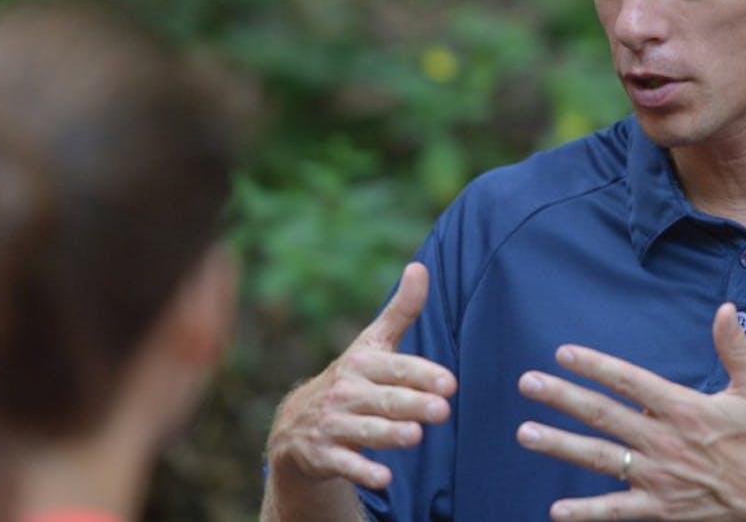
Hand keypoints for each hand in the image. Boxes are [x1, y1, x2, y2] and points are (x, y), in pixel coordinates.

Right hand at [266, 262, 456, 489]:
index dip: (422, 375)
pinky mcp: (324, 454)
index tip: (449, 383)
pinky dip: (363, 471)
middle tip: (442, 410)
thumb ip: (401, 310)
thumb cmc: (351, 378)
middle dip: (413, 405)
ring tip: (416, 436)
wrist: (295, 424)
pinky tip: (384, 478)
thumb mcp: (372, 344)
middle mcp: (347, 392)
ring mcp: (334, 424)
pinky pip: (345, 464)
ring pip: (366, 431)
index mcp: (363, 363)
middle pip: (386, 400)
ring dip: (390, 435)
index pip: (397, 369)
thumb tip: (420, 267)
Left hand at [515, 302, 745, 521]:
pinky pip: (616, 511)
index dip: (594, 365)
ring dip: (560, 445)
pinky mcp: (662, 509)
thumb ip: (735, 348)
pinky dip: (586, 512)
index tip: (563, 353)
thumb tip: (724, 309)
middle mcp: (665, 442)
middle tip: (527, 383)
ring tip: (525, 433)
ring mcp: (660, 478)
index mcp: (685, 409)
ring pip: (600, 459)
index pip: (629, 381)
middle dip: (562, 398)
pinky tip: (556, 510)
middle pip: (603, 415)